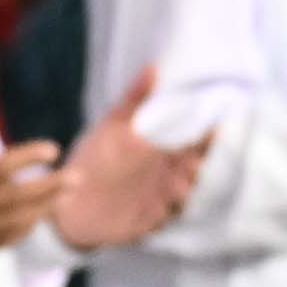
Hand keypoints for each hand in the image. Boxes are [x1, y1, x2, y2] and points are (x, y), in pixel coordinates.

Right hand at [0, 117, 67, 266]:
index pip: (1, 167)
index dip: (31, 157)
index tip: (52, 149)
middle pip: (17, 198)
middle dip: (51, 187)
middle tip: (77, 177)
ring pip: (13, 225)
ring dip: (43, 210)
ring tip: (63, 198)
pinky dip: (21, 231)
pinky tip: (33, 219)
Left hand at [48, 73, 210, 250]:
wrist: (71, 200)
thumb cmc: (94, 157)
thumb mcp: (113, 124)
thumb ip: (134, 100)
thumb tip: (153, 67)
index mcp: (163, 145)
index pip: (195, 134)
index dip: (208, 130)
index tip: (216, 121)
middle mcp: (170, 170)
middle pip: (198, 163)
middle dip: (201, 160)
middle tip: (194, 155)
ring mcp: (164, 196)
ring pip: (187, 190)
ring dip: (186, 186)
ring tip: (178, 181)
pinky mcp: (154, 219)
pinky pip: (171, 215)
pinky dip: (171, 211)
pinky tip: (166, 205)